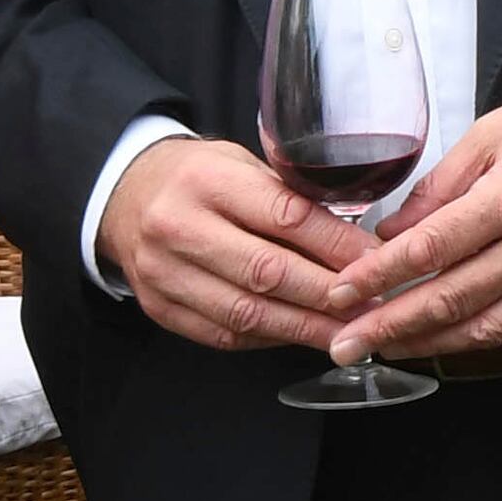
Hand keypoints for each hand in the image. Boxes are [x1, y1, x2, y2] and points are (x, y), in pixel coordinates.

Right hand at [105, 135, 370, 351]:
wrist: (125, 196)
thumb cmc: (197, 177)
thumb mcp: (240, 163)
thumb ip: (288, 197)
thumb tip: (355, 243)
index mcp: (206, 180)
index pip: (285, 216)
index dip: (337, 246)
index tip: (376, 262)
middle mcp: (178, 227)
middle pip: (267, 272)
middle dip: (328, 295)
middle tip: (372, 306)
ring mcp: (164, 273)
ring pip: (247, 312)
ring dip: (305, 328)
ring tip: (348, 332)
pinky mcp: (159, 308)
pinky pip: (225, 334)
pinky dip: (270, 337)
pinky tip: (301, 335)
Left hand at [330, 78, 501, 359]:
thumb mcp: (491, 135)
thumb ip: (438, 188)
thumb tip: (392, 233)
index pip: (429, 249)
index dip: (379, 276)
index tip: (341, 293)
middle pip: (449, 298)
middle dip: (390, 325)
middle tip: (346, 344)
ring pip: (483, 325)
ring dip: (428, 342)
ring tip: (384, 351)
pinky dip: (475, 336)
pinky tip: (441, 339)